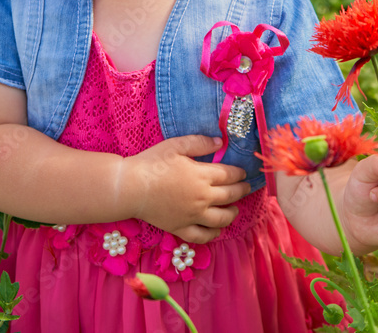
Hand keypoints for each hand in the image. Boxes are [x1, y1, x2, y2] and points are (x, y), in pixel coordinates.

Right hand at [119, 135, 250, 243]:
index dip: (239, 173)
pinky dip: (213, 234)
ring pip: (221, 219)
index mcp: (202, 176)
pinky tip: (216, 230)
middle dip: (242, 191)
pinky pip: (202, 236)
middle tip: (246, 188)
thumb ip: (200, 143)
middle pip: (230, 196)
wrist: (130, 187)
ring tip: (235, 210)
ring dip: (232, 213)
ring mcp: (193, 215)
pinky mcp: (180, 228)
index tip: (243, 172)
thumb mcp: (176, 145)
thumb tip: (220, 142)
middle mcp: (202, 198)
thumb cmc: (152, 163)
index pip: (229, 175)